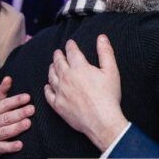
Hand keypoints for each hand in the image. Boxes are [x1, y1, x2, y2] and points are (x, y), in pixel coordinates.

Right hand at [0, 76, 34, 153]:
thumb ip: (3, 91)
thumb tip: (8, 77)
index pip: (5, 104)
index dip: (16, 100)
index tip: (28, 97)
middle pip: (7, 117)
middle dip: (19, 113)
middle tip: (32, 109)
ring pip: (5, 131)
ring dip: (17, 127)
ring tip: (28, 123)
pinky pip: (3, 147)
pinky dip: (11, 146)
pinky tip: (20, 145)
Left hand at [44, 35, 126, 151]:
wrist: (101, 120)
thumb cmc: (108, 96)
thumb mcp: (111, 71)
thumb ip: (105, 52)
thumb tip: (102, 38)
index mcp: (79, 68)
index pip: (72, 52)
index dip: (70, 46)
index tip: (70, 43)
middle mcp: (66, 77)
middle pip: (58, 62)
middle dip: (58, 55)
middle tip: (58, 52)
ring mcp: (60, 92)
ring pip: (51, 76)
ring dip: (51, 68)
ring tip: (52, 65)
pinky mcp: (58, 105)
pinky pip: (48, 94)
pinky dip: (47, 88)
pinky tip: (48, 86)